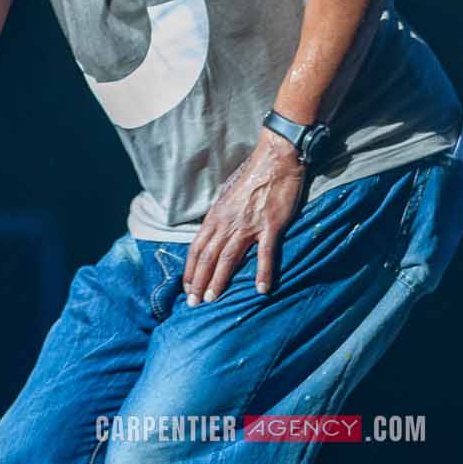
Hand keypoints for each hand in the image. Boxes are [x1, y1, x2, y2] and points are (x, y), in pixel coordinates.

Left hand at [182, 133, 306, 304]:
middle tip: (194, 303)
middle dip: (199, 281)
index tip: (187, 287)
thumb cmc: (252, 178)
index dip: (191, 269)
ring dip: (219, 281)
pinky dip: (263, 272)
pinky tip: (261, 289)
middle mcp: (228, 222)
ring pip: (228, 258)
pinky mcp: (270, 225)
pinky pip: (265, 253)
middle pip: (208, 257)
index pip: (197, 248)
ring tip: (213, 299)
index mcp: (216, 216)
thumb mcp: (228, 197)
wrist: (275, 159)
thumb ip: (221, 217)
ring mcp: (248, 225)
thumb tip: (214, 235)